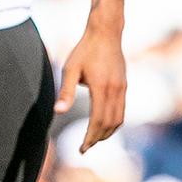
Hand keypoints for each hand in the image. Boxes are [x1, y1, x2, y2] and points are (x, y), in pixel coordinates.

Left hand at [54, 24, 125, 151]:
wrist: (106, 33)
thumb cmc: (84, 50)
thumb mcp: (70, 68)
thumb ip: (66, 91)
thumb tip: (57, 112)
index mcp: (101, 87)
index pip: (97, 121)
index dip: (90, 137)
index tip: (81, 148)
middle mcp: (115, 90)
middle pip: (109, 124)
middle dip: (98, 138)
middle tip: (85, 147)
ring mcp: (122, 88)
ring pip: (119, 119)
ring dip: (107, 133)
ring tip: (94, 139)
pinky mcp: (124, 86)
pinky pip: (122, 111)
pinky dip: (114, 122)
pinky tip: (104, 124)